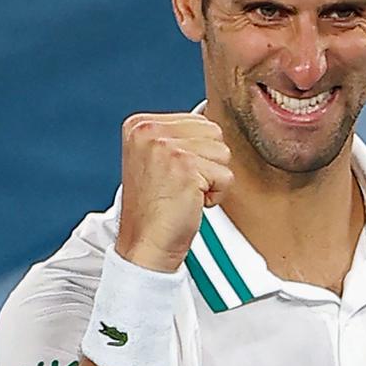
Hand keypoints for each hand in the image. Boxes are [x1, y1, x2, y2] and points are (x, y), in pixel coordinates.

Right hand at [114, 113, 233, 272]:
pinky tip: (191, 202)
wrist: (145, 244)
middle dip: (207, 162)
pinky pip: (226, 176)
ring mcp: (166, 147)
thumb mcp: (155, 159)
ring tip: (185, 192)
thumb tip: (209, 123)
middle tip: (181, 184)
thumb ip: (176, 136)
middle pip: (213, 132)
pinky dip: (216, 195)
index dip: (196, 152)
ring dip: (211, 178)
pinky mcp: (186, 167)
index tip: (173, 174)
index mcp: (139, 124)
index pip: (198, 121)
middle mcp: (149, 131)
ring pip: (222, 153)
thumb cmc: (155, 208)